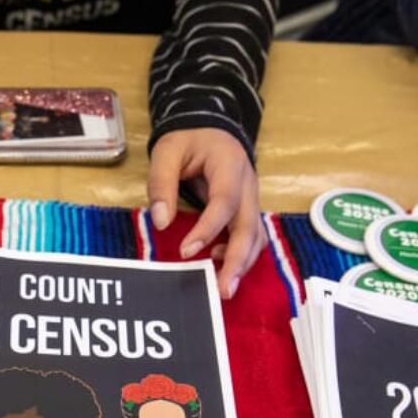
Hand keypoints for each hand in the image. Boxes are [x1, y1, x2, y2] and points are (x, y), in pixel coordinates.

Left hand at [147, 128, 265, 299]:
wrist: (209, 128)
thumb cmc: (187, 140)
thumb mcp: (166, 152)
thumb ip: (161, 185)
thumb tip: (160, 222)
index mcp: (230, 165)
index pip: (224, 202)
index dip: (208, 229)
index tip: (186, 251)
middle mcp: (248, 184)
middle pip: (249, 226)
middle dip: (237, 260)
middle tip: (223, 290)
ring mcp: (251, 198)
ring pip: (256, 235)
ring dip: (243, 262)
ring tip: (225, 287)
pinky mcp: (246, 209)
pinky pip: (252, 235)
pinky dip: (242, 253)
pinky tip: (219, 261)